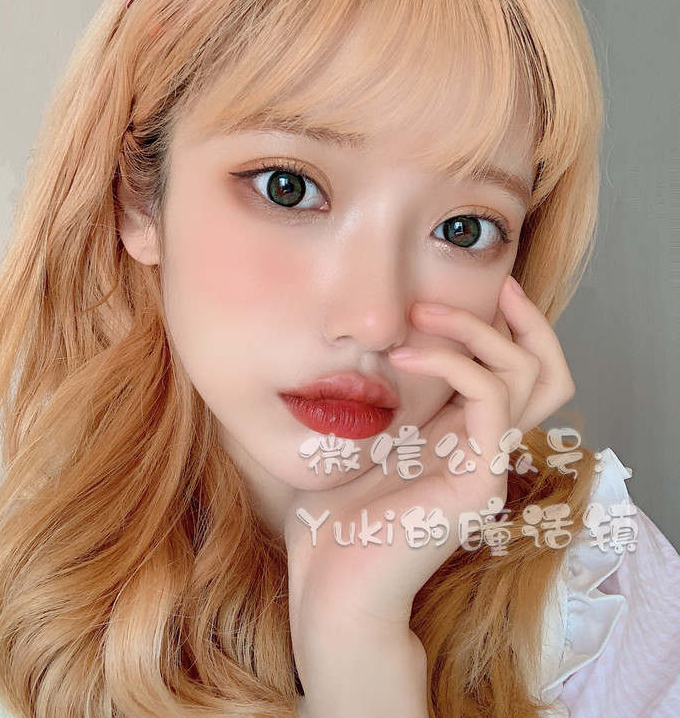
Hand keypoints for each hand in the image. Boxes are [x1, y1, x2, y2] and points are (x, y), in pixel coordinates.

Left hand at [284, 277, 574, 714]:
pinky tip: (407, 355)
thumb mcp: (362, 444)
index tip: (491, 289)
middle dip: (519, 320)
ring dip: (478, 331)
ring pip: (525, 377)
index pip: (519, 379)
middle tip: (486, 287)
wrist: (330, 585)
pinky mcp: (476, 481)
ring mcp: (486, 467)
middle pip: (543, 374)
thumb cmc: (335, 520)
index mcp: (461, 442)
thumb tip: (374, 355)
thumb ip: (388, 405)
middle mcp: (484, 452)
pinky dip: (453, 363)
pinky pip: (488, 399)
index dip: (516, 331)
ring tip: (423, 314)